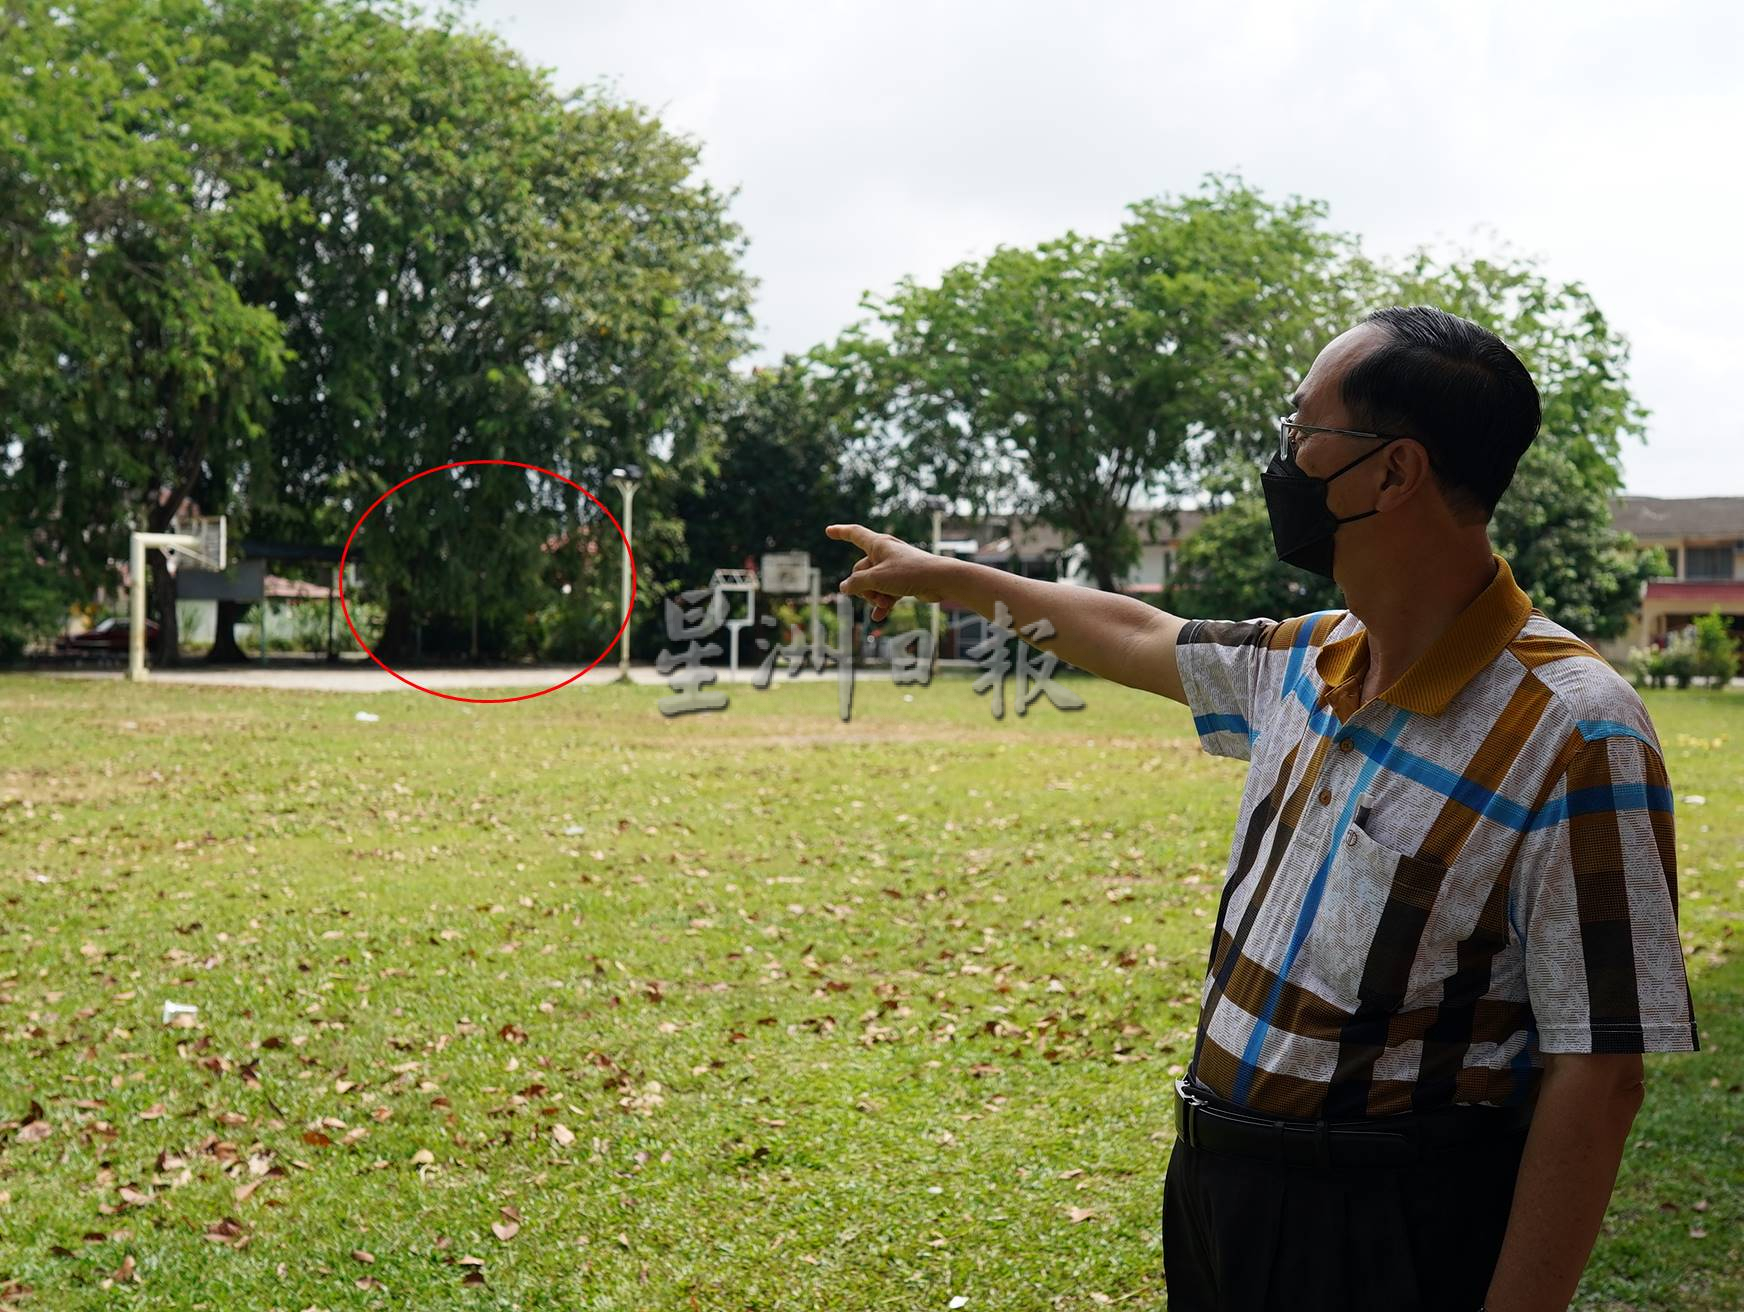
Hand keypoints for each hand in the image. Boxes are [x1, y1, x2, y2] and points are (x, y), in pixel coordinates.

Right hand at [825, 523, 946, 621]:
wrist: (941, 581)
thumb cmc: (910, 573)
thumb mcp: (877, 579)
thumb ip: (857, 583)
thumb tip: (844, 588)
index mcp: (878, 544)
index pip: (855, 534)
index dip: (840, 532)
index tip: (828, 530)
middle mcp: (885, 553)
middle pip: (860, 570)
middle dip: (864, 587)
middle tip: (876, 594)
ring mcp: (894, 567)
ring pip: (873, 584)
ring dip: (875, 597)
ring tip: (885, 603)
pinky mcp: (903, 580)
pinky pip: (886, 592)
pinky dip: (883, 603)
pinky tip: (880, 616)